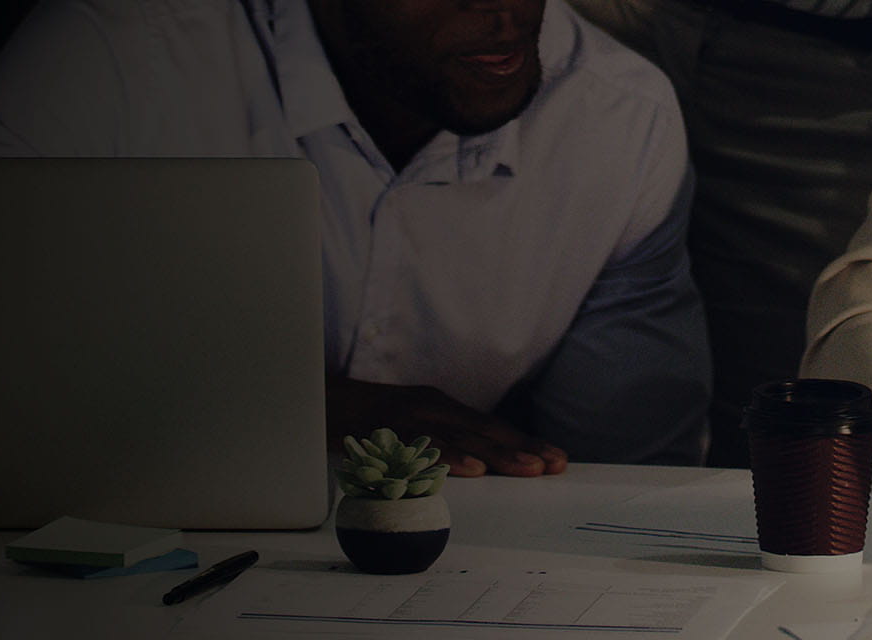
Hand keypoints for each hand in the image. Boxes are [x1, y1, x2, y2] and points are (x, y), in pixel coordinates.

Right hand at [325, 376, 569, 477]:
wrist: (313, 400)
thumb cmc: (366, 420)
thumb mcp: (410, 426)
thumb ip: (442, 443)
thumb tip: (478, 468)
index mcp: (439, 408)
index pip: (490, 428)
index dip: (524, 442)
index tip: (558, 459)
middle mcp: (428, 408)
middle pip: (483, 431)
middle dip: (520, 448)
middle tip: (554, 465)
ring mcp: (406, 417)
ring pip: (459, 438)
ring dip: (495, 453)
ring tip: (526, 468)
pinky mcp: (384, 431)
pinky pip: (418, 447)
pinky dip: (446, 458)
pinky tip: (468, 471)